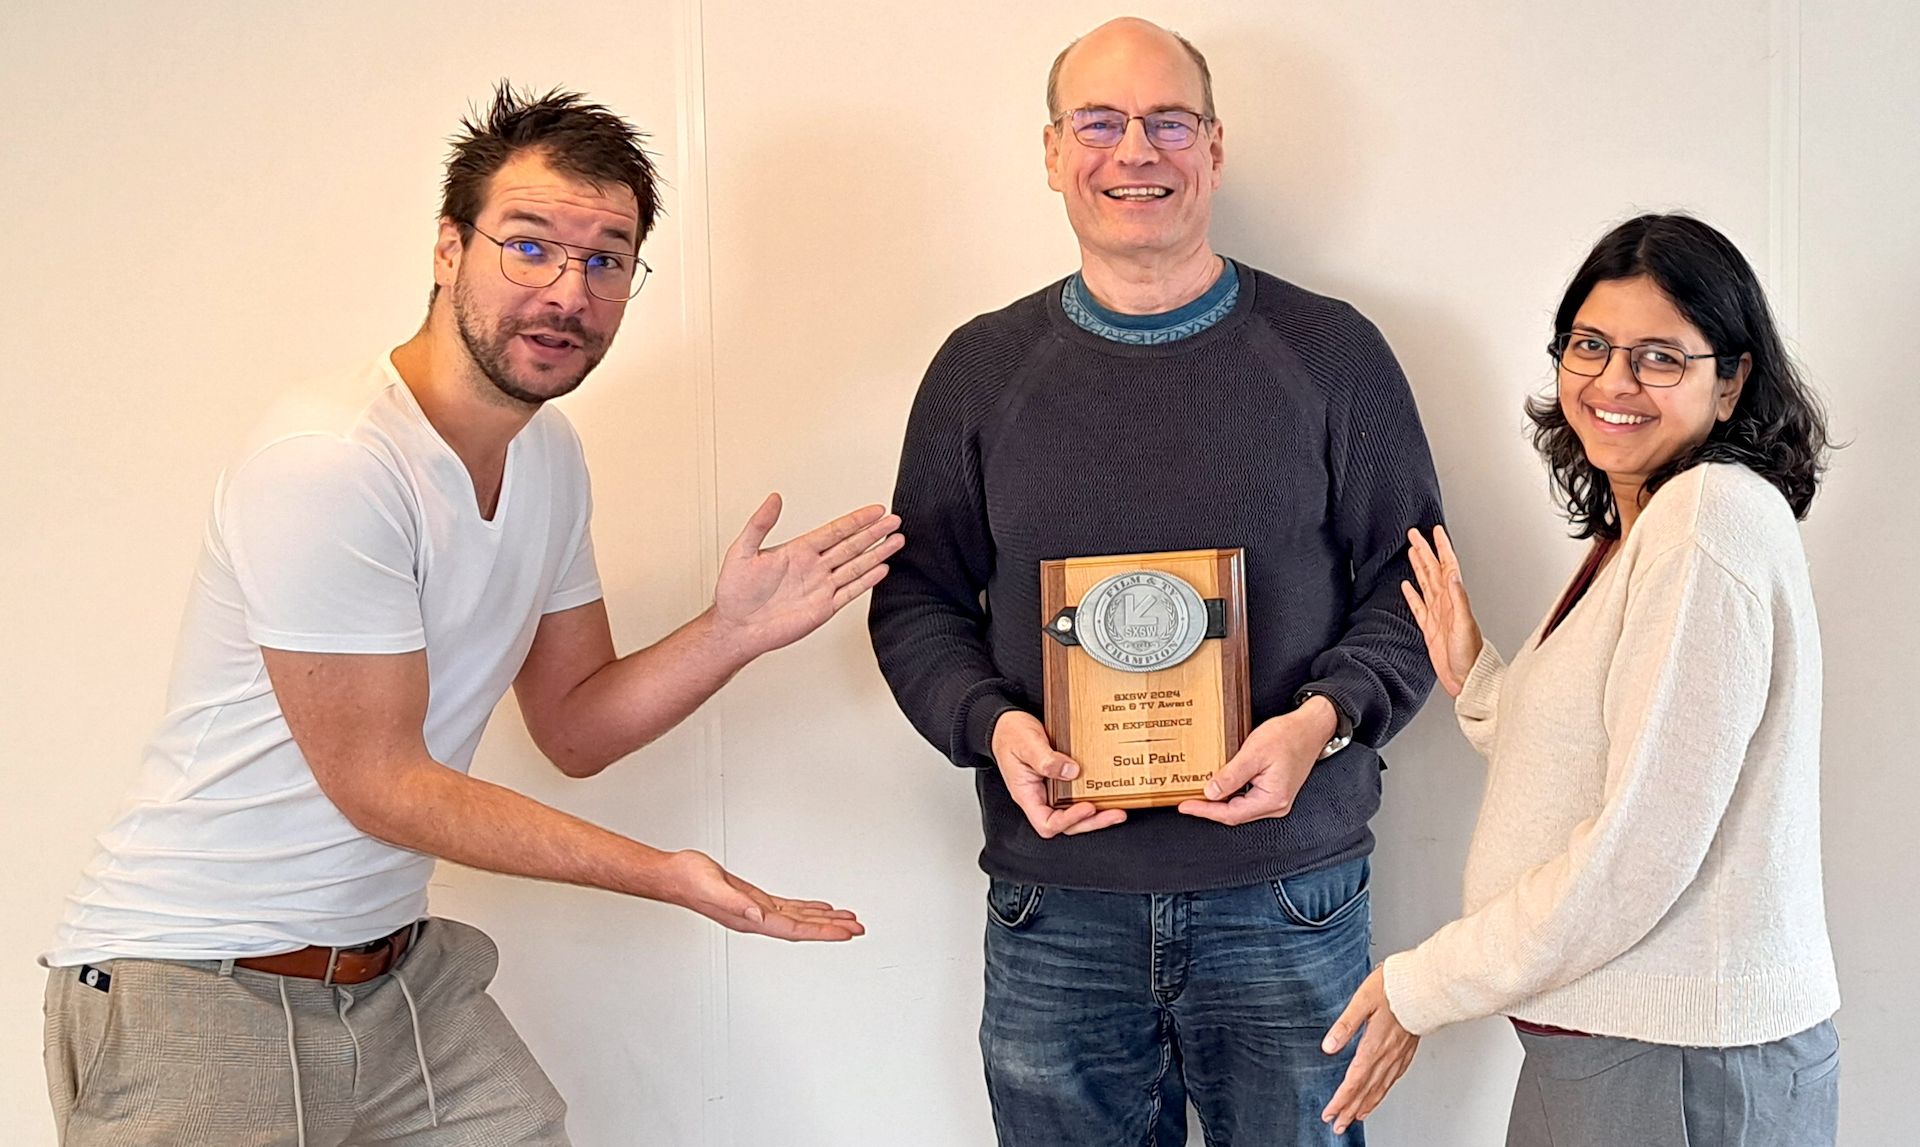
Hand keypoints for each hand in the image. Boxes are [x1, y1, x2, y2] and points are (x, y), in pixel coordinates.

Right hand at [665, 850, 864, 941]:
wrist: (674, 875)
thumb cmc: (688, 880)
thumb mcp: (714, 888)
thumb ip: (737, 904)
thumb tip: (759, 915)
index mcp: (750, 919)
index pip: (795, 930)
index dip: (822, 931)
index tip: (845, 932)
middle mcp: (757, 918)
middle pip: (802, 927)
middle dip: (831, 928)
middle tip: (857, 928)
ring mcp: (756, 910)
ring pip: (798, 919)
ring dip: (823, 920)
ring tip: (847, 920)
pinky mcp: (754, 899)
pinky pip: (788, 908)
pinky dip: (806, 909)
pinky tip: (818, 909)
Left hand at [713, 494, 903, 657]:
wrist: (736, 627)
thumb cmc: (735, 593)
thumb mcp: (742, 550)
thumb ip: (760, 524)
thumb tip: (773, 498)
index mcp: (798, 550)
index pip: (835, 530)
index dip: (857, 520)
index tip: (875, 510)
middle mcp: (813, 567)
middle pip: (852, 545)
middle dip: (874, 532)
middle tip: (895, 521)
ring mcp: (821, 587)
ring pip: (856, 565)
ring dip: (877, 553)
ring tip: (896, 541)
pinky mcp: (824, 608)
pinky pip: (850, 591)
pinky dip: (867, 581)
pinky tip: (881, 569)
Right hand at [992, 710, 1126, 838]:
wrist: (1007, 722)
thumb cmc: (1010, 734)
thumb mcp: (1026, 744)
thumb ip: (1046, 759)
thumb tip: (1070, 771)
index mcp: (1027, 795)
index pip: (1047, 822)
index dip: (1068, 820)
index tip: (1086, 807)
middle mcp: (1040, 797)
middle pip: (1066, 824)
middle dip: (1091, 822)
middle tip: (1114, 814)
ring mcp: (1051, 790)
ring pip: (1074, 811)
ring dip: (1096, 814)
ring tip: (1117, 809)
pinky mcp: (1061, 780)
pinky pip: (1077, 795)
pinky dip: (1093, 796)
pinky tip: (1108, 791)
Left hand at [1176, 696, 1335, 825]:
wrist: (1310, 728)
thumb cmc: (1288, 736)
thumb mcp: (1254, 753)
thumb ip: (1232, 775)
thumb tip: (1211, 793)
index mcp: (1272, 799)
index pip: (1231, 814)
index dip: (1206, 811)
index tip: (1185, 806)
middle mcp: (1276, 805)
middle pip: (1235, 814)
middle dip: (1209, 809)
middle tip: (1186, 801)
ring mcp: (1276, 800)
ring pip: (1240, 808)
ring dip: (1219, 803)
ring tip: (1196, 795)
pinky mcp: (1273, 791)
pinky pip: (1247, 799)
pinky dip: (1230, 795)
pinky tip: (1217, 787)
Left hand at [1321, 966, 1419, 1134]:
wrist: (1423, 985)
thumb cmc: (1393, 988)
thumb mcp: (1361, 1001)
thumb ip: (1345, 1025)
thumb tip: (1328, 1046)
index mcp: (1374, 1045)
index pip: (1354, 1081)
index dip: (1341, 1100)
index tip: (1330, 1113)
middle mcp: (1387, 1056)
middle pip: (1365, 1091)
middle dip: (1349, 1110)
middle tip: (1338, 1125)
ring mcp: (1398, 1056)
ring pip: (1380, 1089)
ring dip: (1365, 1106)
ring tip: (1354, 1118)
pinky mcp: (1406, 1053)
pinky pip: (1392, 1080)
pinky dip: (1382, 1093)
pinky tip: (1378, 1097)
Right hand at [1401, 525, 1482, 697]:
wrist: (1468, 679)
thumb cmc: (1471, 656)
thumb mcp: (1464, 625)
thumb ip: (1458, 599)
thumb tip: (1451, 575)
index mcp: (1454, 600)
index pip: (1447, 566)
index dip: (1441, 547)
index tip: (1435, 531)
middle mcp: (1446, 604)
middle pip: (1432, 570)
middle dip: (1424, 551)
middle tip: (1414, 534)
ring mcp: (1438, 615)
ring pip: (1425, 584)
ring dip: (1418, 567)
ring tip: (1411, 552)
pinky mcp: (1430, 629)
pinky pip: (1418, 606)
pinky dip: (1412, 594)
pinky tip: (1406, 586)